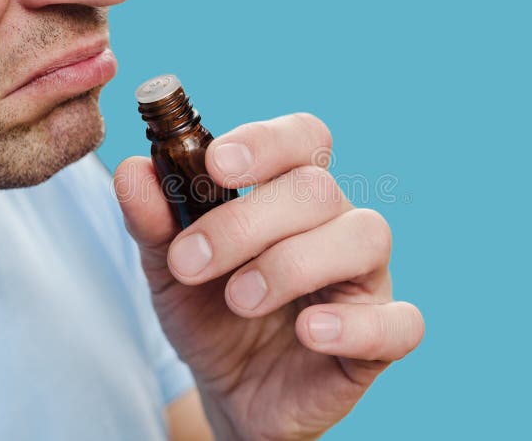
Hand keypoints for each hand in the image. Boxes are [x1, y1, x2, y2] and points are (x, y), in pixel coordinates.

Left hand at [114, 113, 423, 439]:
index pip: (303, 139)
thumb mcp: (171, 271)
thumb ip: (155, 223)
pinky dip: (355, 324)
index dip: (266, 142)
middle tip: (192, 260)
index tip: (217, 164)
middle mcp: (335, 225)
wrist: (230, 392)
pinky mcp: (379, 340)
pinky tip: (308, 331)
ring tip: (240, 298)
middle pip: (318, 190)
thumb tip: (133, 169)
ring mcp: (364, 281)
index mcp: (290, 196)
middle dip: (248, 221)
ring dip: (293, 263)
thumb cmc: (209, 315)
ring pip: (364, 238)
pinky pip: (399, 323)